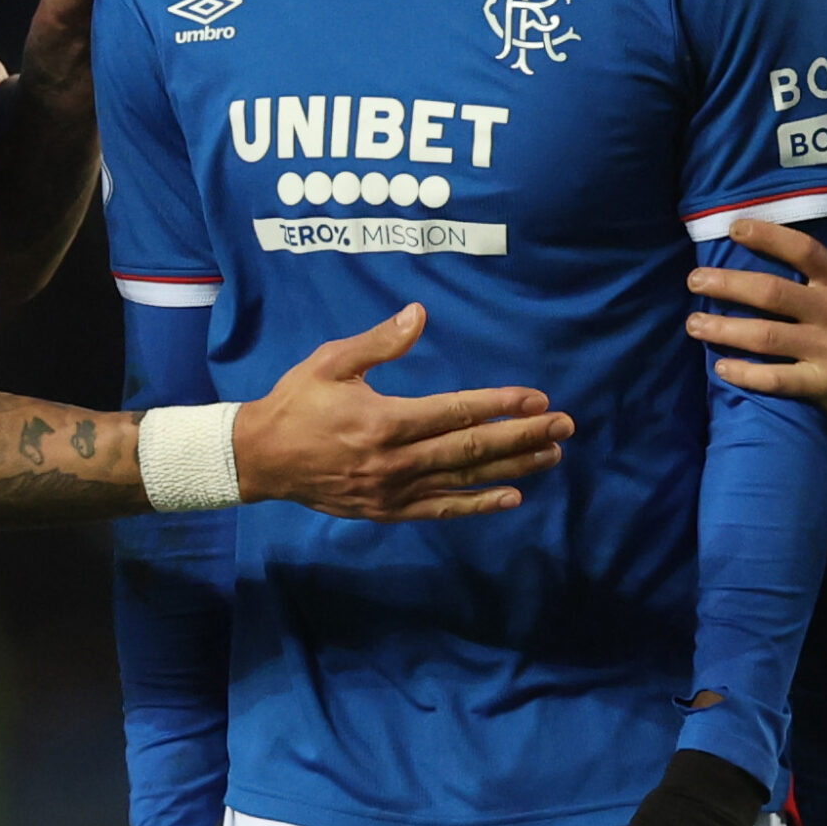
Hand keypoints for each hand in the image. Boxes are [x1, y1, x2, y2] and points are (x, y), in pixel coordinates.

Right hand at [233, 305, 572, 520]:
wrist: (262, 459)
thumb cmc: (298, 402)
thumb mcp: (331, 361)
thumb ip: (379, 341)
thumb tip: (419, 314)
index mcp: (383, 420)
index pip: (456, 413)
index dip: (499, 406)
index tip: (537, 399)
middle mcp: (395, 460)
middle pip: (471, 450)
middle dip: (522, 437)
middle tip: (564, 426)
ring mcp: (393, 490)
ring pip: (464, 480)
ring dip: (512, 468)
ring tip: (552, 456)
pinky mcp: (388, 510)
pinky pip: (441, 509)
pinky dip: (477, 506)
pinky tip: (511, 498)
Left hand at [685, 218, 826, 429]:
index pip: (803, 250)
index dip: (768, 236)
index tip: (734, 228)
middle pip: (771, 293)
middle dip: (727, 285)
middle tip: (695, 281)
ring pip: (766, 337)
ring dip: (724, 330)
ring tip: (693, 325)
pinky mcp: (823, 384)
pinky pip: (777, 380)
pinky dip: (747, 374)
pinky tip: (721, 368)